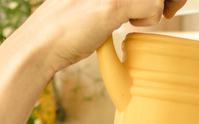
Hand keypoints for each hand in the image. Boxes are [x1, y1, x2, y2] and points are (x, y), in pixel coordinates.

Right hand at [20, 0, 187, 74]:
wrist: (41, 44)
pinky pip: (154, 5)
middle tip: (157, 11)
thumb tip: (143, 3)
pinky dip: (148, 19)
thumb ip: (113, 0)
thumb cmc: (63, 28)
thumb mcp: (90, 1)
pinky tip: (129, 25)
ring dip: (154, 6)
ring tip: (135, 18)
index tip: (155, 4)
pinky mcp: (114, 3)